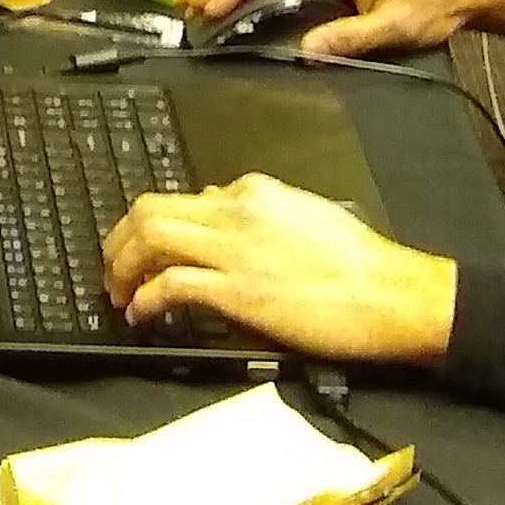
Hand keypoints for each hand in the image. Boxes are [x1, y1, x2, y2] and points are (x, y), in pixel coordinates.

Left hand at [101, 175, 456, 361]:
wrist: (392, 294)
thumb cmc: (362, 263)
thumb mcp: (307, 214)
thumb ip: (260, 211)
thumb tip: (221, 208)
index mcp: (254, 191)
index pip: (185, 197)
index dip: (156, 226)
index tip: (146, 248)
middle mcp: (235, 210)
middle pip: (151, 208)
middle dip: (120, 239)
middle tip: (112, 267)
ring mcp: (233, 249)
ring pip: (150, 237)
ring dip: (122, 265)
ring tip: (118, 292)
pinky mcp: (236, 290)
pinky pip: (171, 284)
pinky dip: (146, 298)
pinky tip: (142, 314)